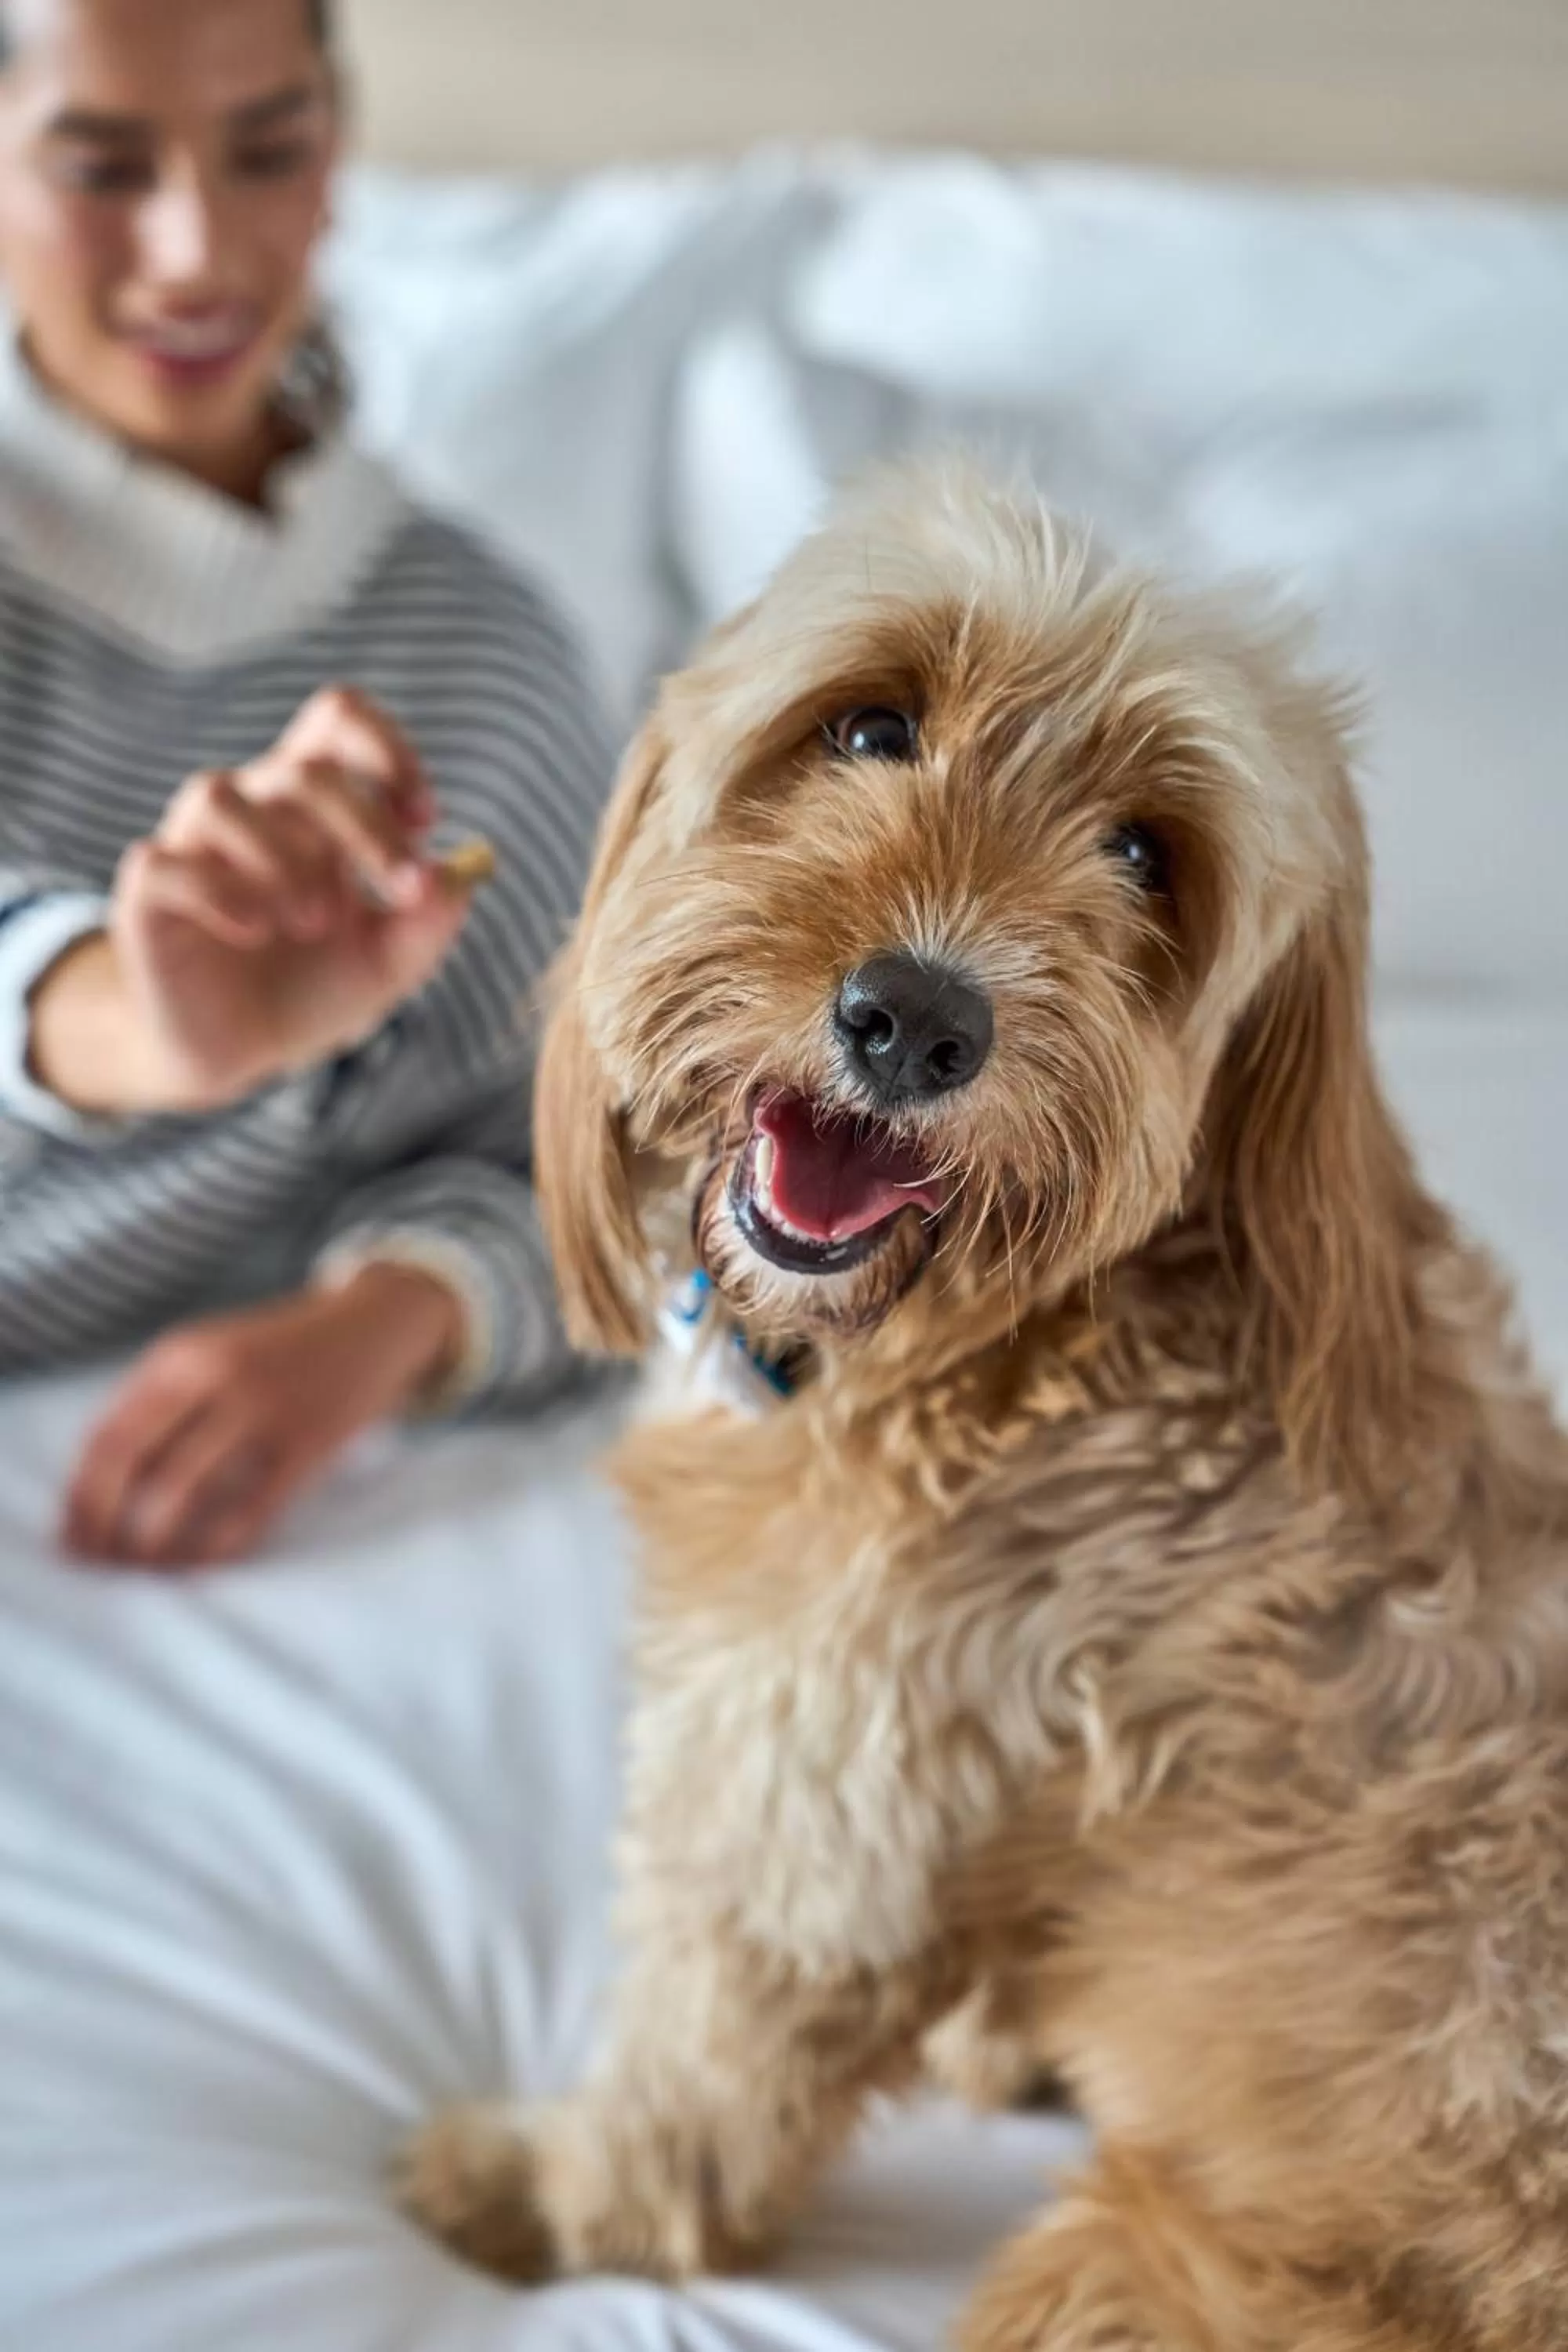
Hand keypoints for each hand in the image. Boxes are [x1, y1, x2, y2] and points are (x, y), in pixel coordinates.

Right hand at [31, 687, 477, 1115]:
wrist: (240, 1053)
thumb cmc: (315, 987)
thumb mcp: (389, 963)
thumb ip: (430, 922)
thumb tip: (459, 876)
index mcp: (312, 804)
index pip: (338, 720)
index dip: (386, 750)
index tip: (426, 820)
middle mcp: (249, 807)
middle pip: (302, 770)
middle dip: (365, 827)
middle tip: (400, 893)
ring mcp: (191, 845)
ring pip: (219, 797)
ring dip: (284, 858)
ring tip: (314, 922)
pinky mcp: (148, 894)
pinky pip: (166, 863)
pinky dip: (218, 890)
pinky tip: (256, 930)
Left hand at [63, 1264, 464, 1568]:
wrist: (371, 1326)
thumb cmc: (280, 1351)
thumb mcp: (211, 1352)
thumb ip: (160, 1399)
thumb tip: (103, 1483)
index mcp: (180, 1353)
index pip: (108, 1435)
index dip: (83, 1494)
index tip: (76, 1537)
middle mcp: (215, 1375)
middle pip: (132, 1464)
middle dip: (106, 1523)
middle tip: (103, 1563)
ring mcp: (263, 1407)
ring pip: (182, 1492)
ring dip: (154, 1543)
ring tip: (147, 1570)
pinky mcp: (307, 1442)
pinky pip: (249, 1511)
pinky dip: (217, 1548)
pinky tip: (204, 1566)